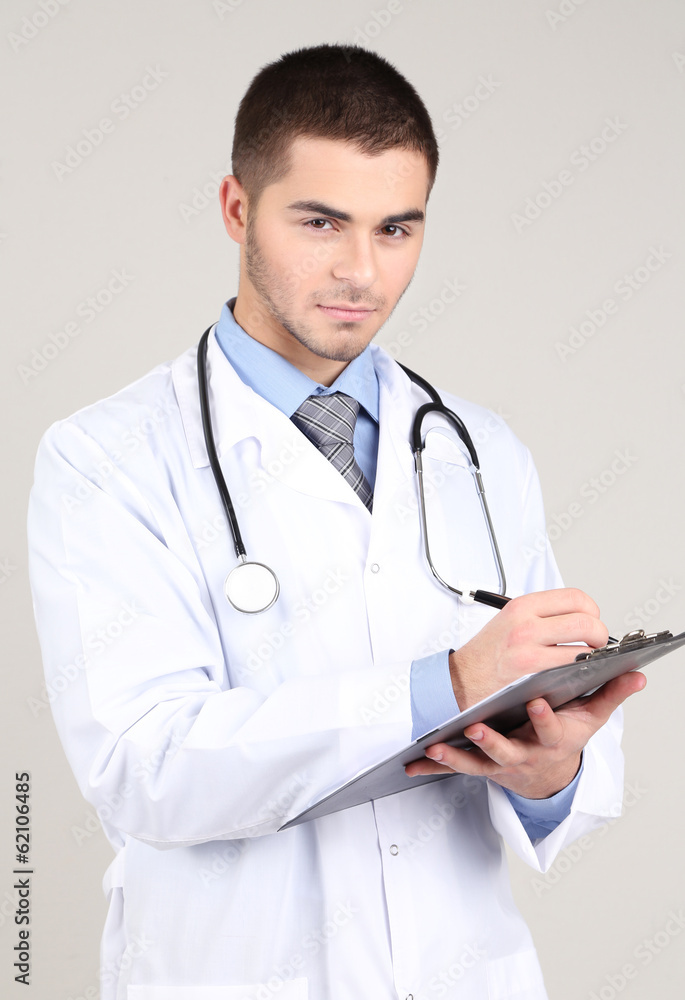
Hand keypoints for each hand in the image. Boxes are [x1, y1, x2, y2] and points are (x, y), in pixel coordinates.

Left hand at [405, 669, 645, 797]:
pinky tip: (414, 759)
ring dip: (457, 754)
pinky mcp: (480, 766)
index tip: (536, 701)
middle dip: (492, 742)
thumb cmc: (564, 737)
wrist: (545, 771)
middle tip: (475, 726)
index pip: (550, 729)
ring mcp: (500, 762)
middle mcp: (525, 753)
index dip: (544, 718)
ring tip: (437, 742)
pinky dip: (435, 764)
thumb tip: (637, 673)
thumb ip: (610, 694)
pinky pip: (455, 767)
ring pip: (477, 763)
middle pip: (507, 750)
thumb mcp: (589, 719)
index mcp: (551, 740)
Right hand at [448, 588, 609, 709]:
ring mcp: (529, 650)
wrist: (459, 682)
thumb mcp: (509, 621)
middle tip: (595, 644)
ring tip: (587, 661)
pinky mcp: (531, 675)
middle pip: (586, 621)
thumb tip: (578, 615)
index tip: (590, 621)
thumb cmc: (486, 655)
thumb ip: (540, 615)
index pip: (575, 597)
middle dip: (599, 634)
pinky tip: (576, 676)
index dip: (591, 611)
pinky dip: (581, 674)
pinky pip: (572, 670)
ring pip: (584, 648)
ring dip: (594, 657)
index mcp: (522, 606)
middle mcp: (526, 624)